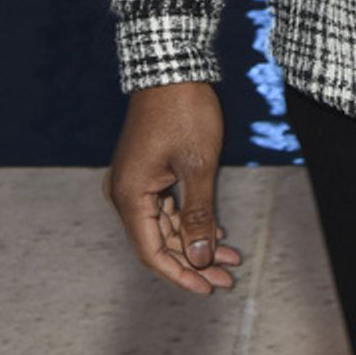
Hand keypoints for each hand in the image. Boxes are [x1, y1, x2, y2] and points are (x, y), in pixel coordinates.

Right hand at [103, 80, 241, 294]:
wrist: (171, 66)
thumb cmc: (184, 111)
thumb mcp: (198, 166)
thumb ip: (198, 216)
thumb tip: (200, 259)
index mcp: (130, 196)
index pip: (152, 253)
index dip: (181, 275)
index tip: (210, 288)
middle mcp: (126, 193)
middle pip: (159, 242)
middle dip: (194, 261)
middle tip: (228, 277)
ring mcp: (135, 181)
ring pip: (165, 225)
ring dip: (195, 241)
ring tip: (230, 256)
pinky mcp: (147, 170)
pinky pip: (166, 206)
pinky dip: (189, 220)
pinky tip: (215, 230)